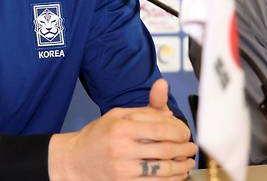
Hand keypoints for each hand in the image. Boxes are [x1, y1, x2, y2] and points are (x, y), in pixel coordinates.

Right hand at [48, 79, 196, 180]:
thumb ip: (144, 109)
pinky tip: (177, 174)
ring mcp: (122, 170)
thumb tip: (165, 94)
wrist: (74, 160)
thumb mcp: (117, 115)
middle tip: (191, 147)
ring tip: (188, 162)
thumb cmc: (97, 135)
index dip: (180, 132)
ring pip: (162, 170)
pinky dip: (170, 180)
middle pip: (165, 150)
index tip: (186, 132)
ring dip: (181, 167)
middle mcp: (121, 149)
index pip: (161, 129)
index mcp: (121, 128)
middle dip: (184, 149)